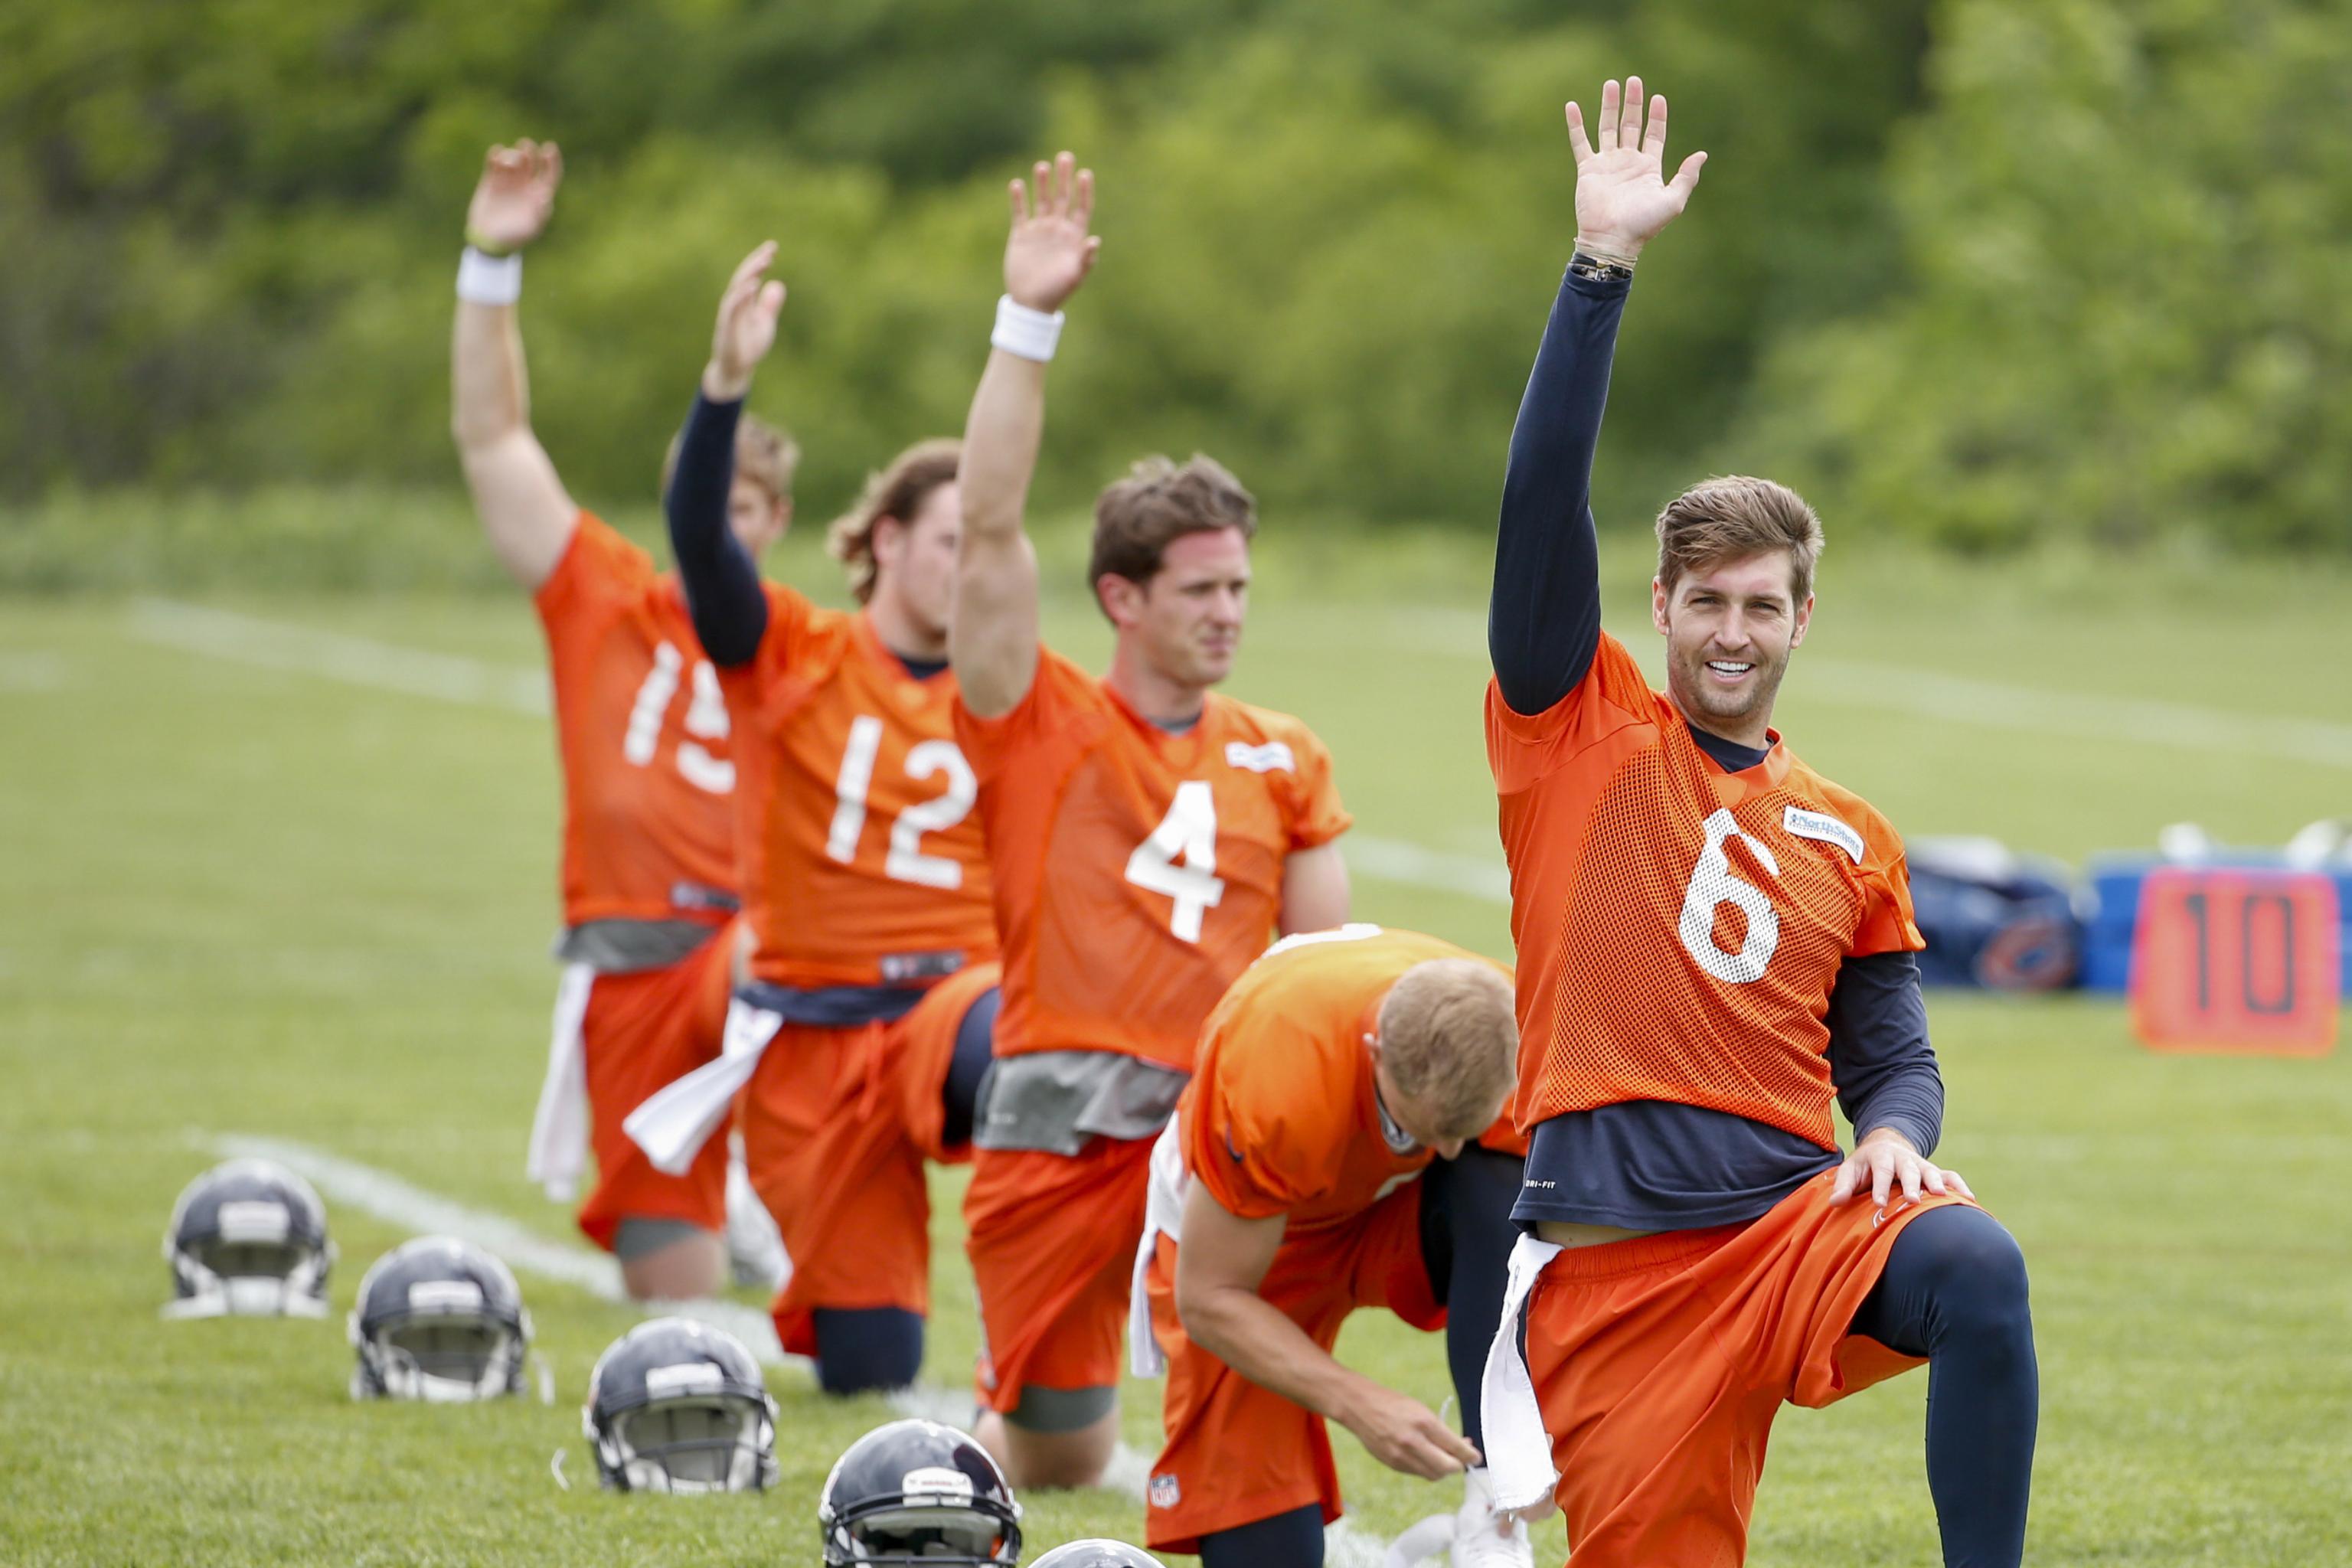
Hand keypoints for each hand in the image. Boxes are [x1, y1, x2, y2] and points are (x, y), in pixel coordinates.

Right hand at [465, 140, 562, 253]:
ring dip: (512, 154)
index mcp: (539, 195)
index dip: (552, 160)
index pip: (550, 173)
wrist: (489, 240)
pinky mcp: (491, 180)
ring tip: (505, 162)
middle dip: (530, 151)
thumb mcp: (530, 228)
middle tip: (525, 145)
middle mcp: (526, 185)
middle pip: (531, 161)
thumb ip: (539, 212)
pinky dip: (495, 154)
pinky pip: (494, 162)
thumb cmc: (514, 237)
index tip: (549, 148)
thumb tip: (546, 195)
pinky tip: (496, 152)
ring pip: (513, 159)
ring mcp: (508, 181)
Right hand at [702, 243, 785, 401]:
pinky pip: (732, 307)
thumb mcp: (764, 323)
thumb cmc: (747, 346)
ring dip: (750, 273)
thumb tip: (777, 284)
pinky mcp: (726, 327)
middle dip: (757, 261)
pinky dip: (742, 295)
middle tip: (771, 249)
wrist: (736, 370)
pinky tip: (753, 285)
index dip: (761, 260)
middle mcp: (734, 303)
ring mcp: (729, 314)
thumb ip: (770, 305)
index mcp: (743, 301)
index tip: (773, 247)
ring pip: (737, 288)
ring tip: (764, 262)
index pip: (751, 275)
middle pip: (743, 276)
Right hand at [1002, 151, 1099, 312]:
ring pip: (1042, 201)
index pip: (1082, 208)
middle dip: (1064, 178)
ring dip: (1042, 183)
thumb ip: (1085, 259)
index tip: (1085, 174)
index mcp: (1074, 236)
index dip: (1084, 191)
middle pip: (1062, 197)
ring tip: (1042, 166)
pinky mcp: (1021, 234)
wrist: (1032, 303)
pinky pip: (1020, 212)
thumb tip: (1094, 241)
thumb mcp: (1075, 277)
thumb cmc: (1057, 292)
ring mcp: (1039, 230)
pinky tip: (1017, 184)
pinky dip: (1018, 199)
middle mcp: (1057, 229)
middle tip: (1065, 157)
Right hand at [1339, 1382, 1481, 1480]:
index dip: (1470, 1455)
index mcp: (1424, 1423)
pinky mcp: (1393, 1464)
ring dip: (1442, 1469)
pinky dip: (1426, 1468)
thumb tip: (1461, 1446)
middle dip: (1458, 1466)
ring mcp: (1401, 1456)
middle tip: (1461, 1460)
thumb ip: (1440, 1431)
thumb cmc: (1393, 1404)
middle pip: (1447, 1468)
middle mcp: (1413, 1442)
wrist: (1359, 1407)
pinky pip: (1417, 1473)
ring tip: (1443, 1458)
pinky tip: (1425, 1457)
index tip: (1476, 1456)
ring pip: (1433, 1474)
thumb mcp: (1420, 1410)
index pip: (1455, 1448)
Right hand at [1564, 77, 1705, 262]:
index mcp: (1649, 167)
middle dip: (1633, 103)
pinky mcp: (1588, 169)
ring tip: (1611, 84)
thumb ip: (1687, 177)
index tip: (1658, 98)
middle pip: (1631, 124)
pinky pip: (1580, 142)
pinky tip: (1572, 106)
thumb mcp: (1673, 201)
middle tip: (1634, 80)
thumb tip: (1702, 154)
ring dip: (1609, 106)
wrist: (1613, 239)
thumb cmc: (1643, 224)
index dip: (1657, 116)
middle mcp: (1628, 162)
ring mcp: (1607, 164)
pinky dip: (1576, 124)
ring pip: (1608, 127)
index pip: (1654, 134)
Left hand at [1829, 1128, 1974, 1209]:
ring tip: (1943, 1197)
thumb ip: (1843, 1185)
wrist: (1885, 1146)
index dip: (1881, 1187)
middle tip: (1913, 1201)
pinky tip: (1969, 1200)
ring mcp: (1921, 1165)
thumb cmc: (1865, 1166)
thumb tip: (1835, 1202)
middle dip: (1912, 1185)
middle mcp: (1903, 1159)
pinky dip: (1959, 1186)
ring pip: (1931, 1171)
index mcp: (1881, 1156)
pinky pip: (1949, 1176)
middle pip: (1908, 1170)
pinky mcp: (1934, 1172)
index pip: (1881, 1171)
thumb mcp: (1850, 1170)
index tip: (1880, 1204)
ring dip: (1937, 1184)